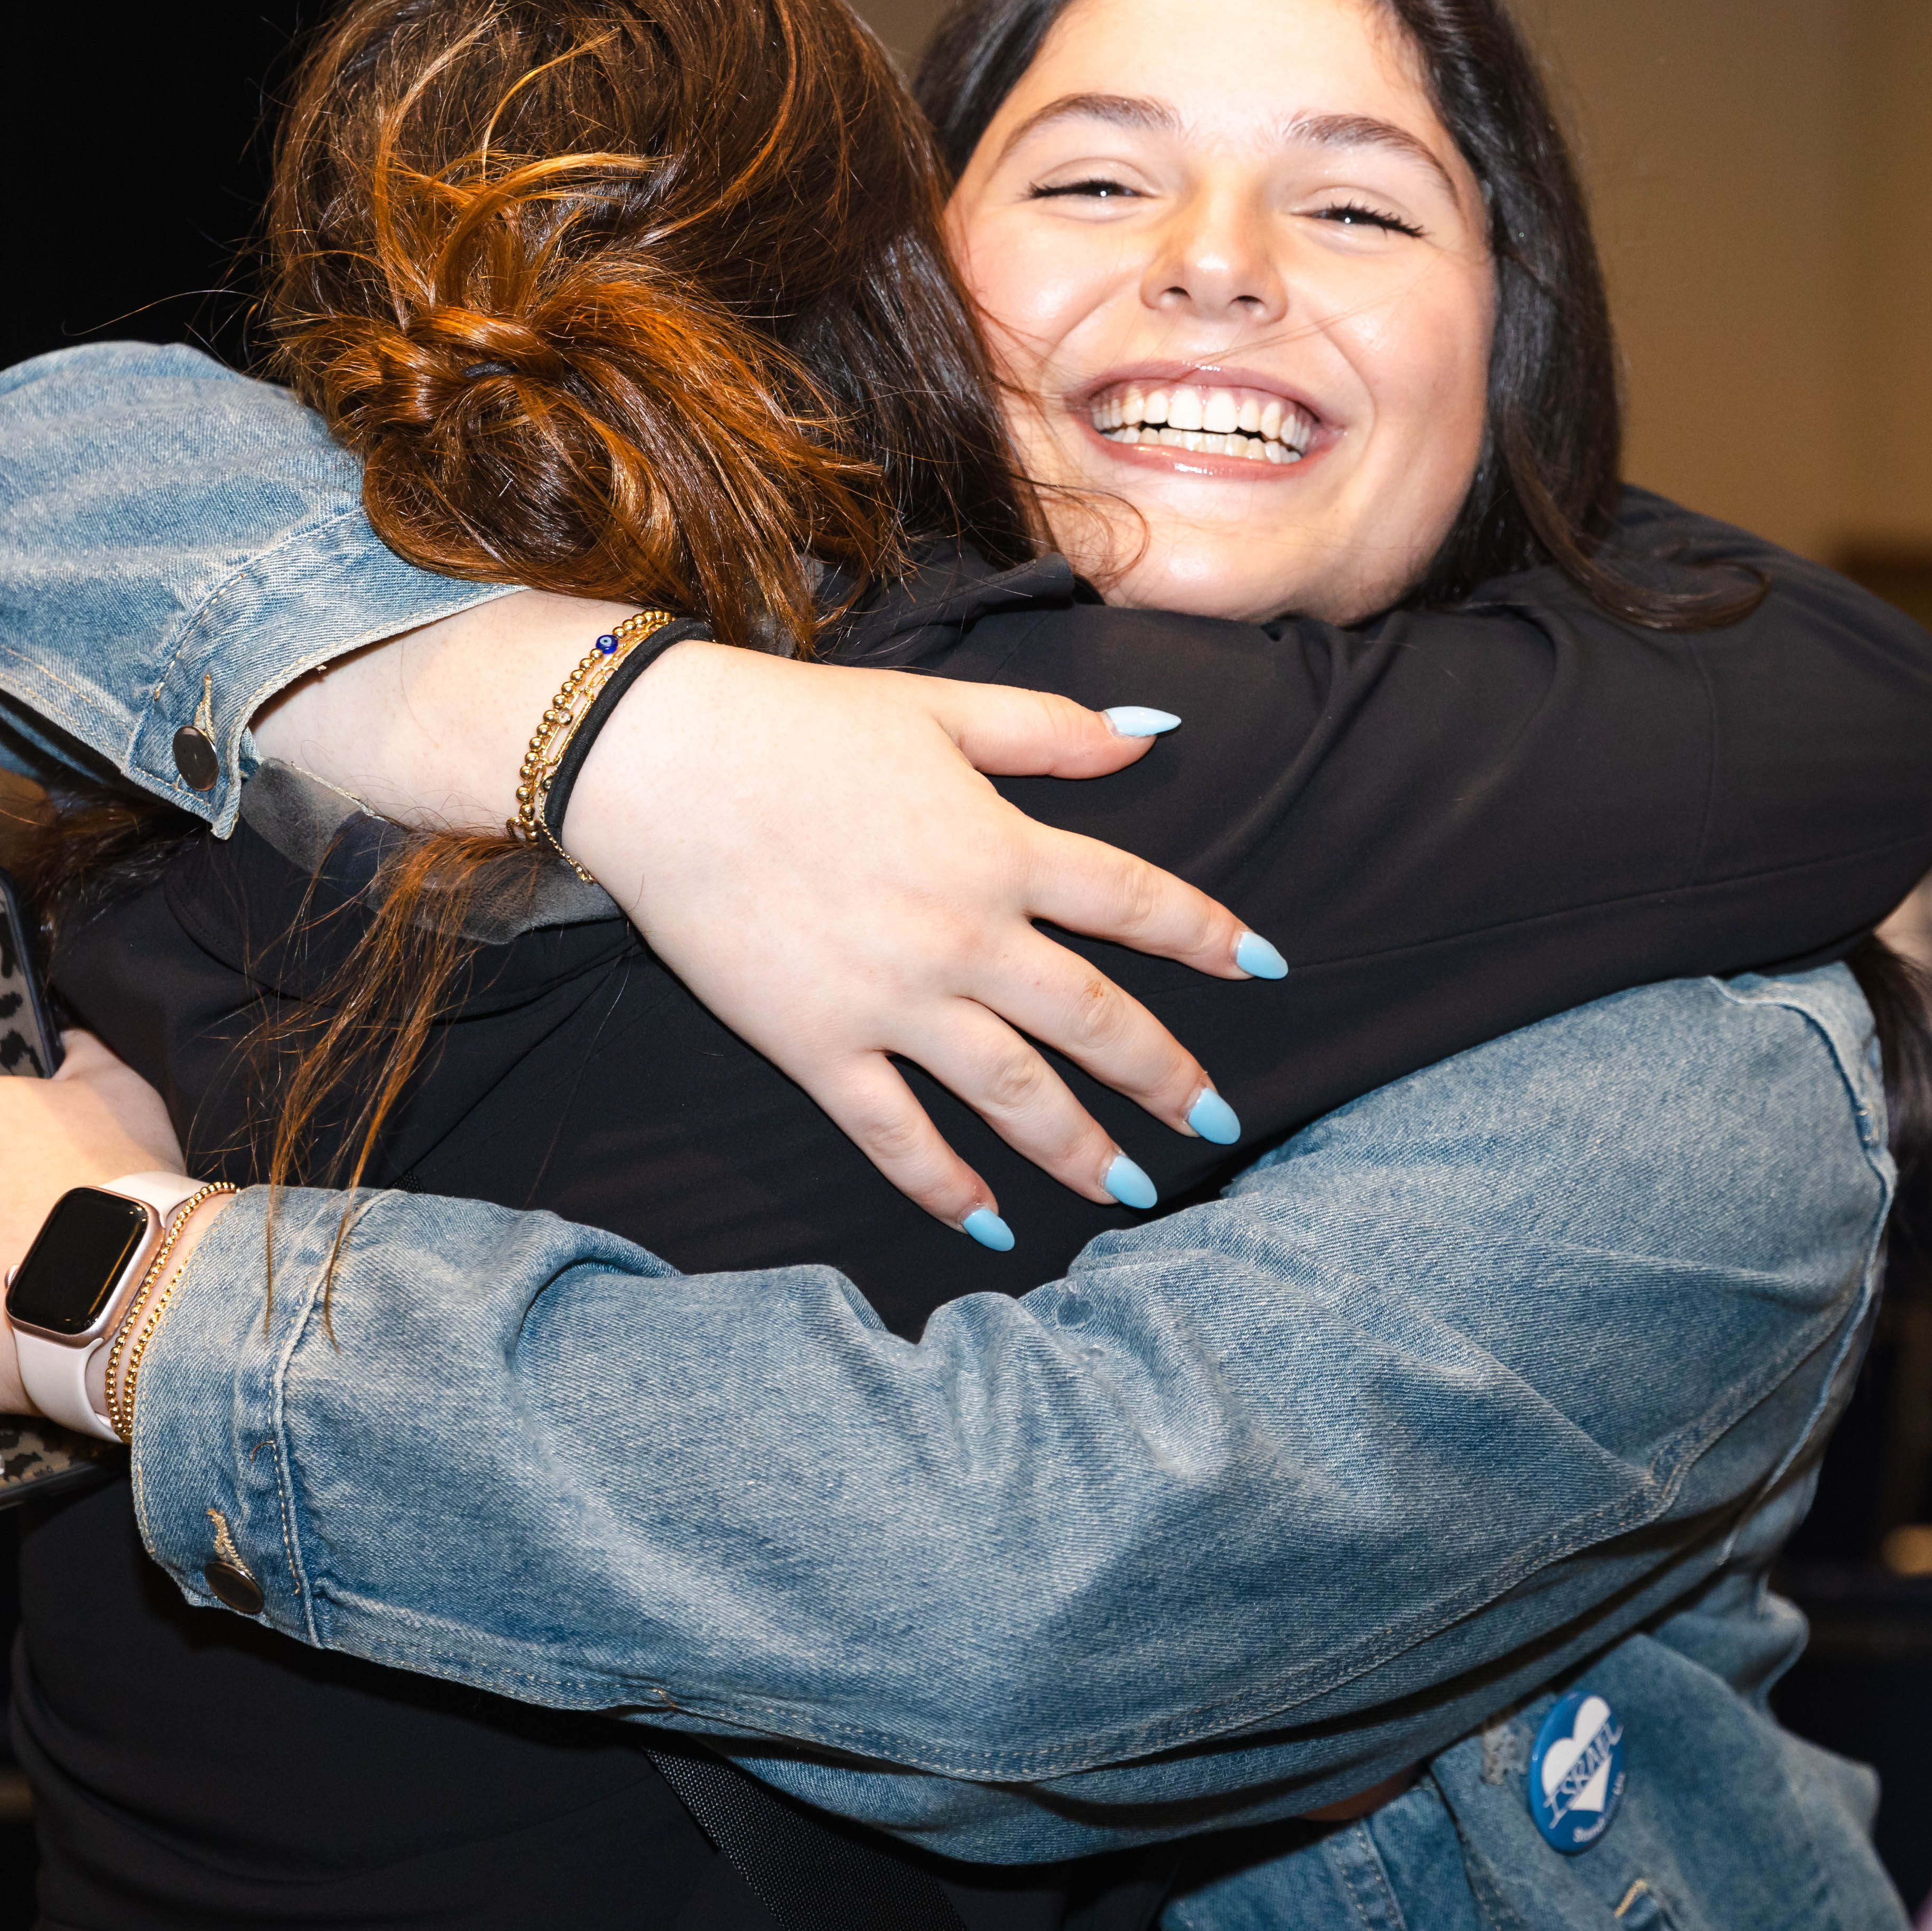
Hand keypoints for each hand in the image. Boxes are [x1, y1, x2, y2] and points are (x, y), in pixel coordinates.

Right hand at [258, 594, 1273, 1236]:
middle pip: (1092, 1017)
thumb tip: (1152, 739)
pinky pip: (894, 1133)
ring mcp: (890, 998)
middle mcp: (962, 934)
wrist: (661, 762)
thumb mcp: (939, 707)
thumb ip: (1051, 732)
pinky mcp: (815, 1043)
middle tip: (1216, 1123)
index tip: (1270, 967)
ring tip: (1130, 1190)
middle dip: (1163, 1076)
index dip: (1209, 934)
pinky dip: (944, 1184)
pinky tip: (987, 1223)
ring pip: (1010, 1091)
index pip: (1136, 901)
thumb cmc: (797, 723)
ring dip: (1077, 1147)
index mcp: (999, 847)